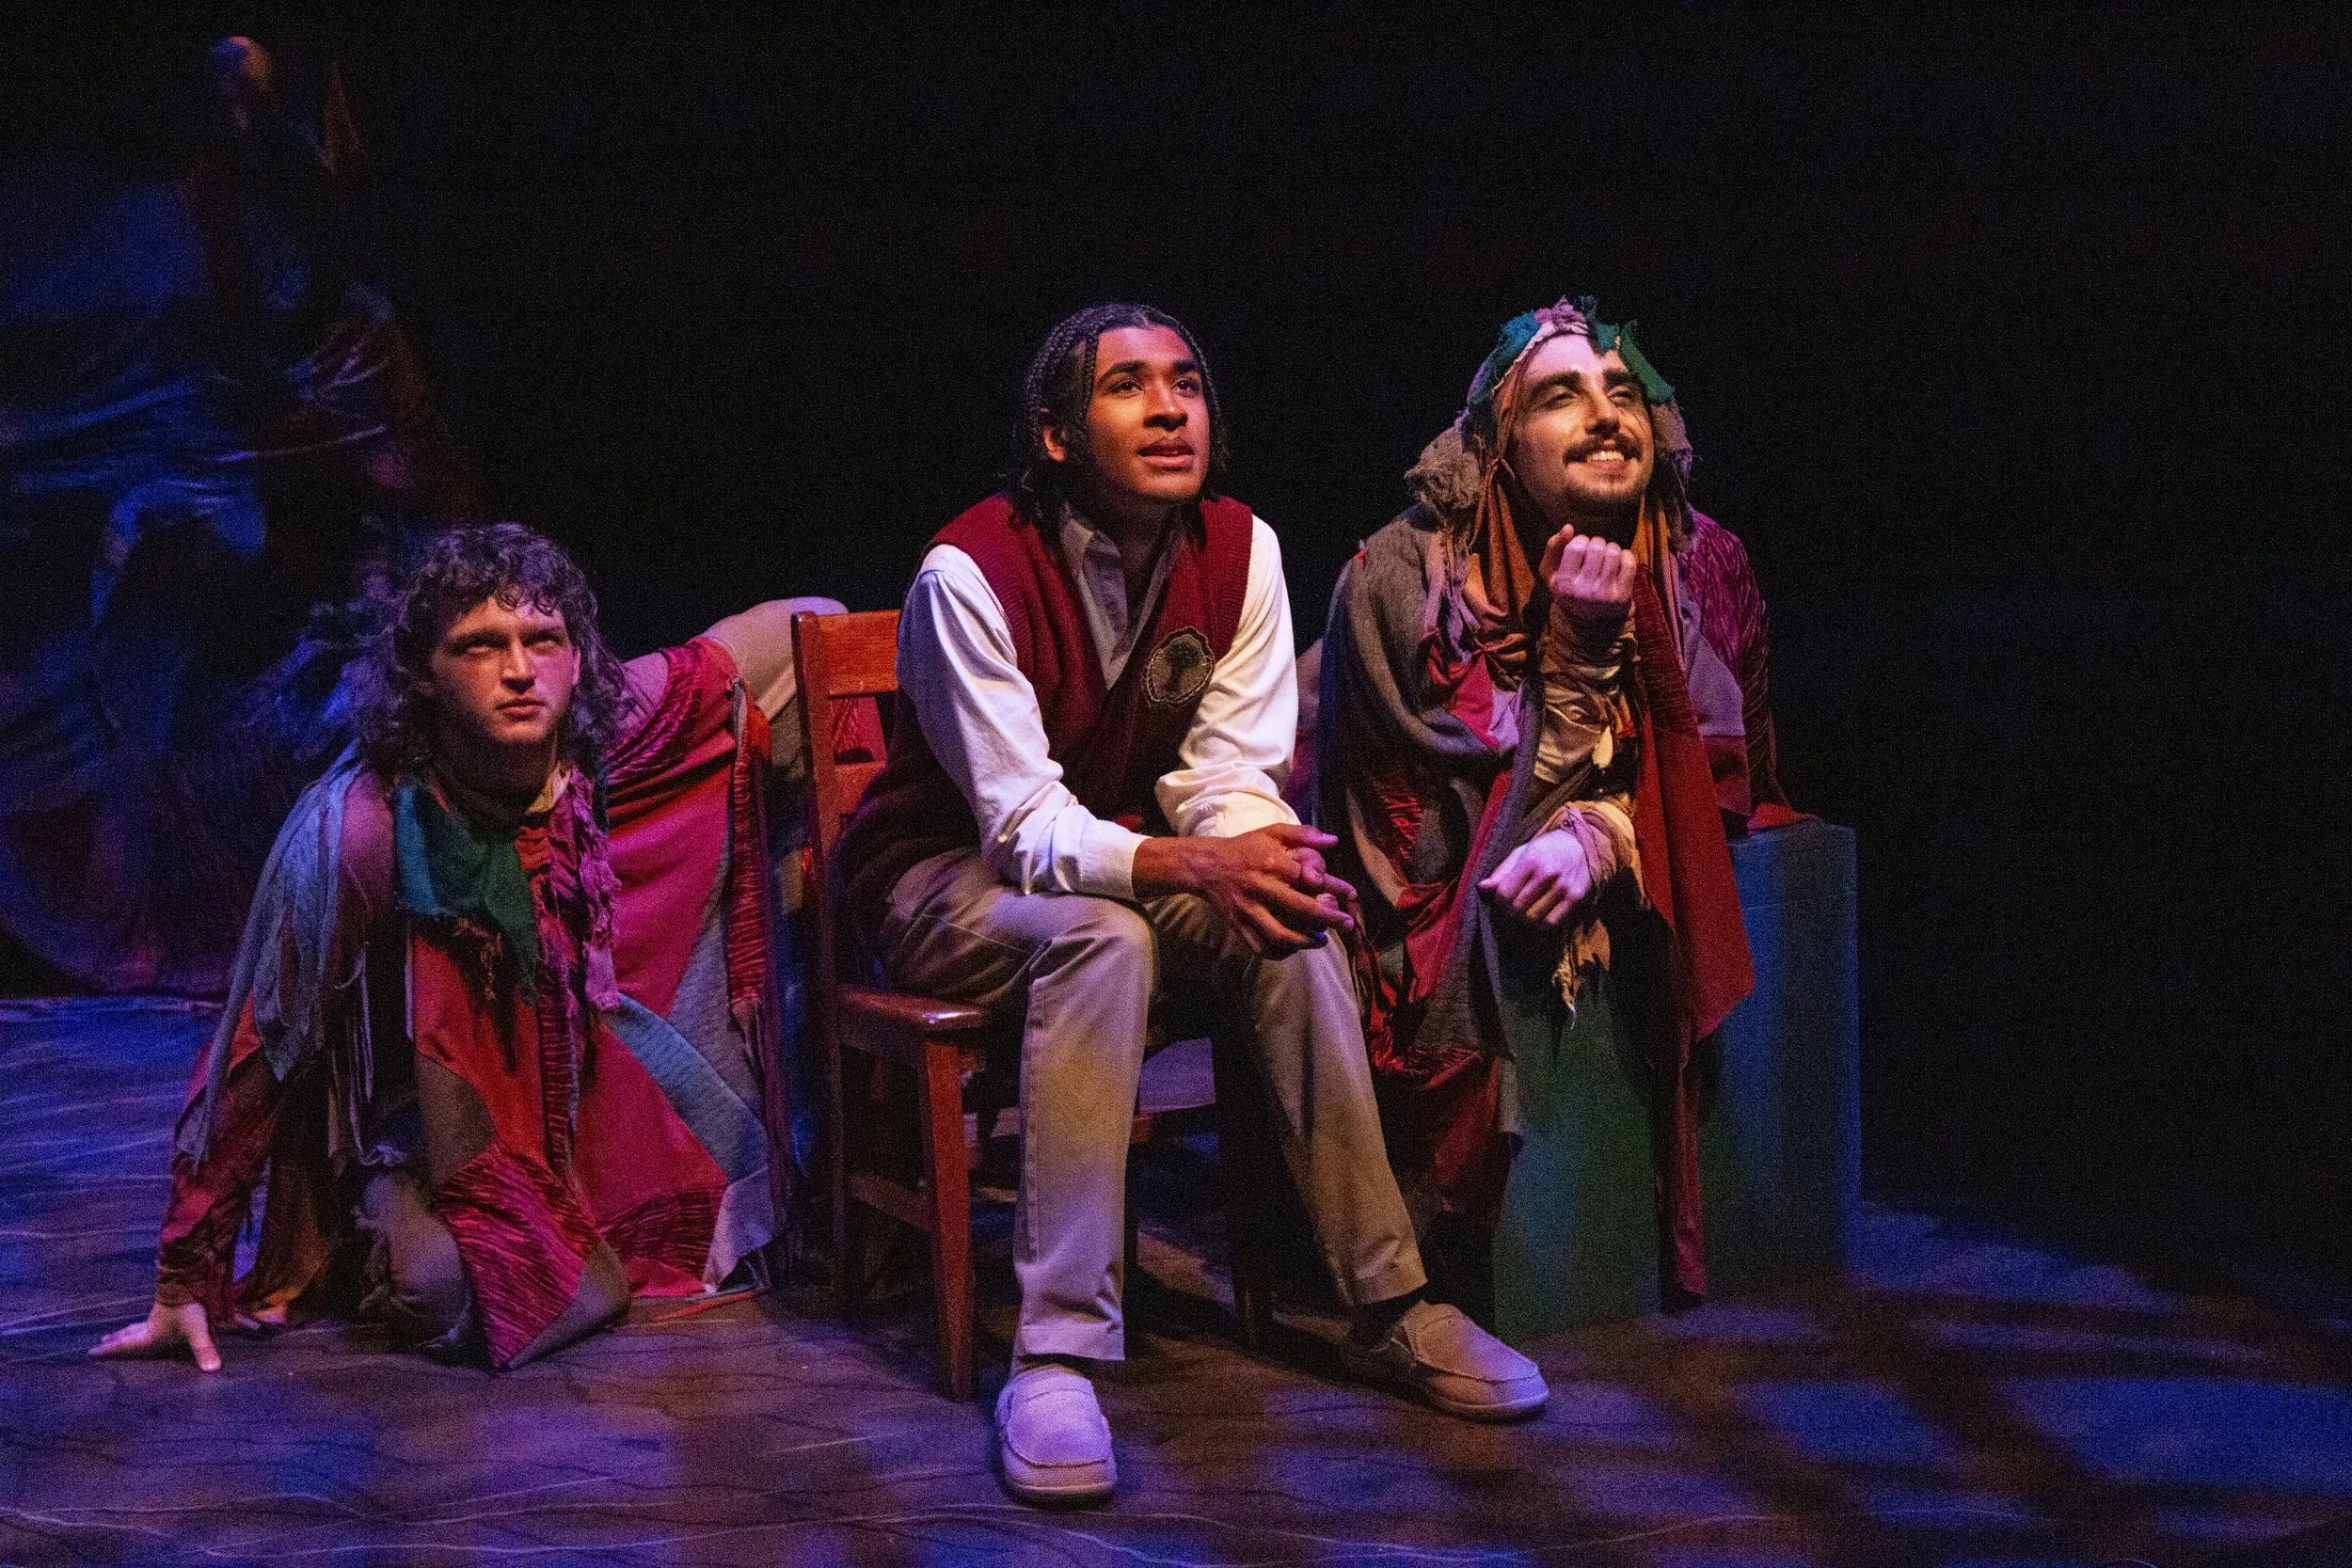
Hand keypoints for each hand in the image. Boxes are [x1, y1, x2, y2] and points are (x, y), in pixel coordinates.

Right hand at [90, 1298, 223, 1371]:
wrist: (188, 1280)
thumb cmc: (188, 1308)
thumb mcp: (197, 1331)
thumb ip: (204, 1350)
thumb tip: (213, 1370)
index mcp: (151, 1335)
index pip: (127, 1346)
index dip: (111, 1350)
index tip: (92, 1352)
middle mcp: (150, 1327)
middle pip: (127, 1335)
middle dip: (114, 1341)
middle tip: (99, 1343)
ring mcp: (156, 1316)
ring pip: (135, 1326)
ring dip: (124, 1332)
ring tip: (115, 1334)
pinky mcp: (164, 1307)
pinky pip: (145, 1319)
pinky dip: (138, 1324)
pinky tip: (144, 1322)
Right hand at [1133, 824, 1356, 956]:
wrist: (1206, 866)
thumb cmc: (1245, 848)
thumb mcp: (1272, 832)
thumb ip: (1304, 834)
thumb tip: (1334, 841)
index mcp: (1270, 863)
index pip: (1308, 877)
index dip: (1333, 887)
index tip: (1352, 895)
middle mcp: (1259, 888)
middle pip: (1299, 908)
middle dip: (1328, 919)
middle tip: (1347, 924)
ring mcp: (1247, 910)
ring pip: (1279, 934)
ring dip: (1305, 942)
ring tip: (1321, 941)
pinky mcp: (1238, 926)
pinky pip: (1260, 947)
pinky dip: (1280, 953)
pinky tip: (1295, 948)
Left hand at [1478, 828, 1594, 926]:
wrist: (1582, 845)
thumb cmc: (1545, 850)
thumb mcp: (1521, 853)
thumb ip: (1501, 872)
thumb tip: (1481, 888)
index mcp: (1531, 861)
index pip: (1505, 894)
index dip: (1499, 901)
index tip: (1502, 898)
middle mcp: (1548, 874)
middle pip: (1518, 908)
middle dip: (1510, 911)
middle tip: (1513, 906)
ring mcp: (1563, 887)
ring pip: (1533, 918)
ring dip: (1525, 918)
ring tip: (1526, 910)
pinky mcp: (1576, 898)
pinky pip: (1551, 923)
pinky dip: (1541, 923)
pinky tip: (1540, 914)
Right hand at [1538, 527, 1639, 631]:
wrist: (1590, 623)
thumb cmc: (1569, 589)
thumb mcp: (1551, 572)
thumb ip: (1553, 547)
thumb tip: (1568, 527)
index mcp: (1563, 584)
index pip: (1576, 546)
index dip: (1580, 541)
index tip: (1580, 548)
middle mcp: (1584, 591)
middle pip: (1597, 546)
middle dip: (1597, 543)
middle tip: (1595, 552)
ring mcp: (1605, 595)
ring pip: (1614, 552)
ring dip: (1611, 549)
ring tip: (1606, 557)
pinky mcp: (1622, 596)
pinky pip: (1629, 562)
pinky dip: (1625, 556)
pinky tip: (1618, 563)